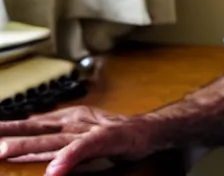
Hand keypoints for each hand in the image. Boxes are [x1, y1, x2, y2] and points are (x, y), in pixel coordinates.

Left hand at [0, 105, 154, 175]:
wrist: (145, 131)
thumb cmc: (114, 133)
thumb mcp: (80, 131)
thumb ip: (56, 133)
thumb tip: (29, 126)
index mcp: (68, 119)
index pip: (32, 124)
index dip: (10, 126)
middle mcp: (74, 122)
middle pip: (36, 130)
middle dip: (10, 133)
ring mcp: (88, 130)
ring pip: (53, 140)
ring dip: (28, 146)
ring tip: (3, 151)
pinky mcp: (104, 138)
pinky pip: (83, 149)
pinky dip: (68, 158)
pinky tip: (54, 170)